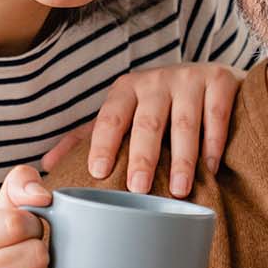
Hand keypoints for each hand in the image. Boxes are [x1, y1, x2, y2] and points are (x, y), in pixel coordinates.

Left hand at [40, 64, 243, 197]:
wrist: (212, 79)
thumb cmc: (160, 106)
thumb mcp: (123, 115)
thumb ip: (88, 138)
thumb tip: (47, 166)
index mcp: (127, 89)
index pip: (110, 117)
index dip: (102, 143)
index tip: (97, 172)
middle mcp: (156, 80)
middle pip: (148, 122)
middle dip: (143, 156)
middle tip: (138, 188)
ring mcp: (190, 79)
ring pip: (184, 123)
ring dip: (182, 158)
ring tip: (178, 189)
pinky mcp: (221, 81)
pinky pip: (216, 115)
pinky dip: (213, 143)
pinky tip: (210, 168)